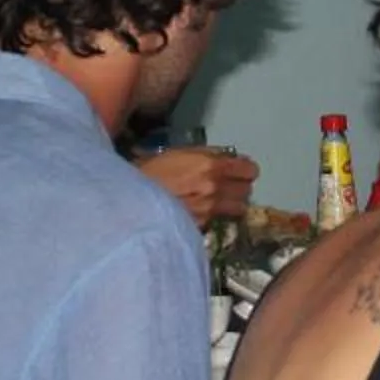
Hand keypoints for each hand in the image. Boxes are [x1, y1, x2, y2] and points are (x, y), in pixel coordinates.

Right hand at [138, 146, 257, 225]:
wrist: (130, 199)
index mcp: (211, 167)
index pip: (249, 169)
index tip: (241, 169)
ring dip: (232, 202)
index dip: (246, 169)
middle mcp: (215, 189)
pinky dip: (215, 215)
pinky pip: (218, 219)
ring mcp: (209, 211)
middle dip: (240, 186)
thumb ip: (206, 155)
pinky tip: (201, 210)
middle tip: (229, 184)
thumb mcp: (178, 153)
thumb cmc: (149, 171)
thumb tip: (226, 157)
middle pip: (247, 190)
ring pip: (237, 208)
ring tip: (218, 199)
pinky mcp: (199, 226)